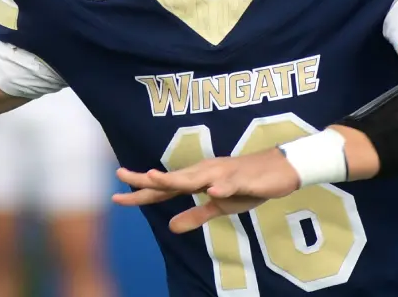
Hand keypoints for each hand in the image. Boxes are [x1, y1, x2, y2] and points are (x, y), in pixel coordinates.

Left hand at [112, 148, 301, 233]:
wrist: (281, 169)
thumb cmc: (248, 185)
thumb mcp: (220, 206)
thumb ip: (196, 215)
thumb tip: (171, 228)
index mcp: (198, 180)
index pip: (164, 188)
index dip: (141, 192)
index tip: (116, 197)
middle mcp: (205, 172)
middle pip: (172, 178)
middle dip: (147, 179)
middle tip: (120, 175)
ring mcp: (223, 174)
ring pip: (197, 178)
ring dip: (176, 179)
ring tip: (155, 179)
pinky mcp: (244, 180)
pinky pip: (232, 184)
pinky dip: (222, 187)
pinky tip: (213, 191)